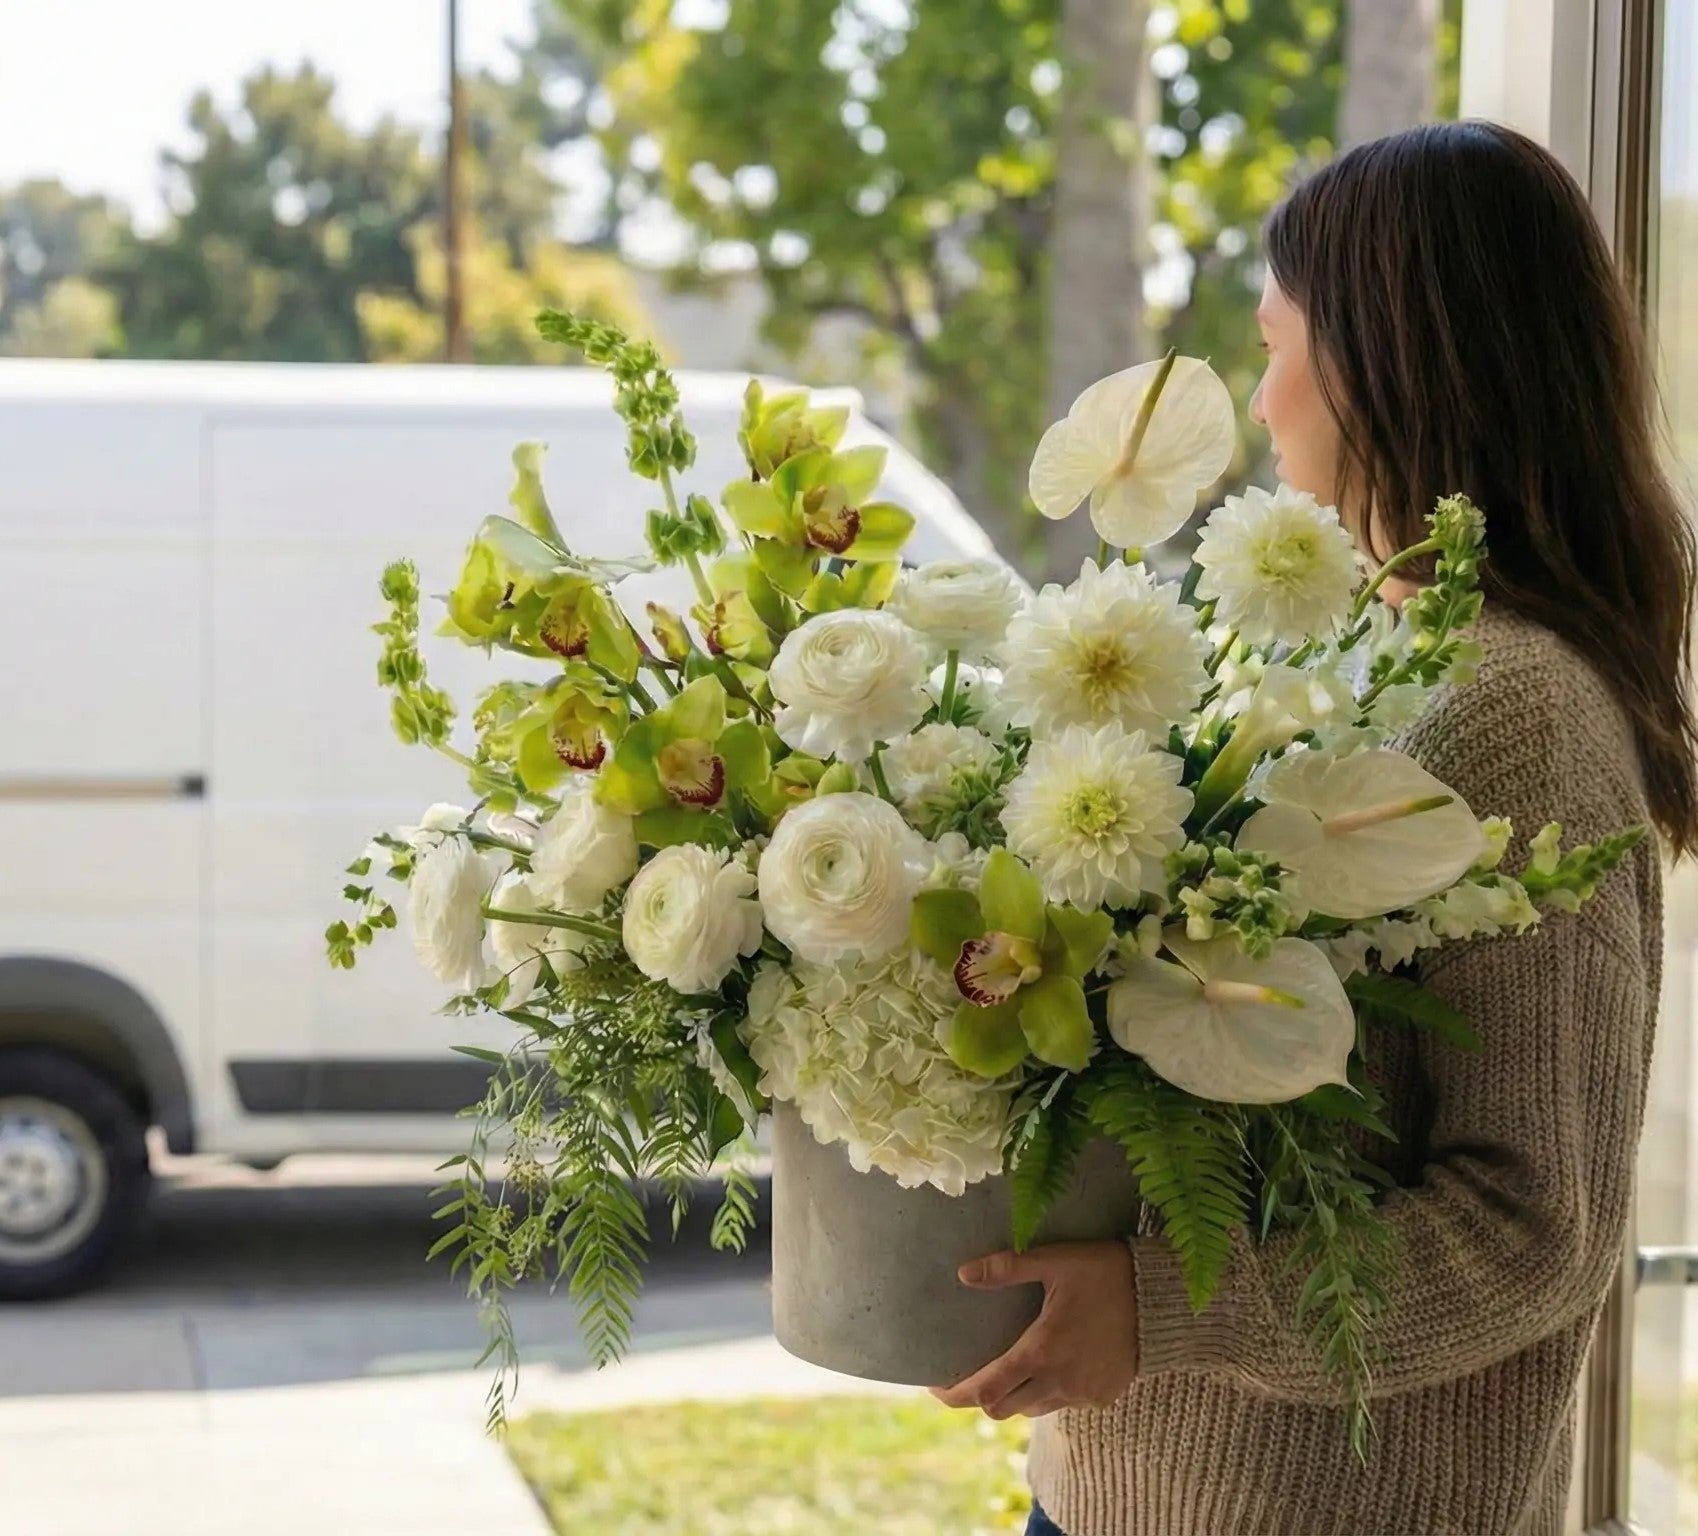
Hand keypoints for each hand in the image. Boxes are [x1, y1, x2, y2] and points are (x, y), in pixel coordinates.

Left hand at [928, 1240, 1138, 1419]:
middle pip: (1003, 1408)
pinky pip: (1062, 1403)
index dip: (956, 1394)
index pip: (986, 1391)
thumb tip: (964, 1274)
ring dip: (1014, 1396)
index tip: (936, 1388)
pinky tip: (1049, 1365)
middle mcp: (1059, 1381)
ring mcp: (1082, 1393)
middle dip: (981, 1396)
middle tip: (968, 1375)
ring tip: (1008, 1368)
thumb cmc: (1106, 1273)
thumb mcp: (1056, 1261)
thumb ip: (1008, 1268)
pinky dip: (1046, 1392)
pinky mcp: (1101, 1396)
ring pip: (1032, 1409)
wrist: (1164, 1299)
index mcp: (1041, 1351)